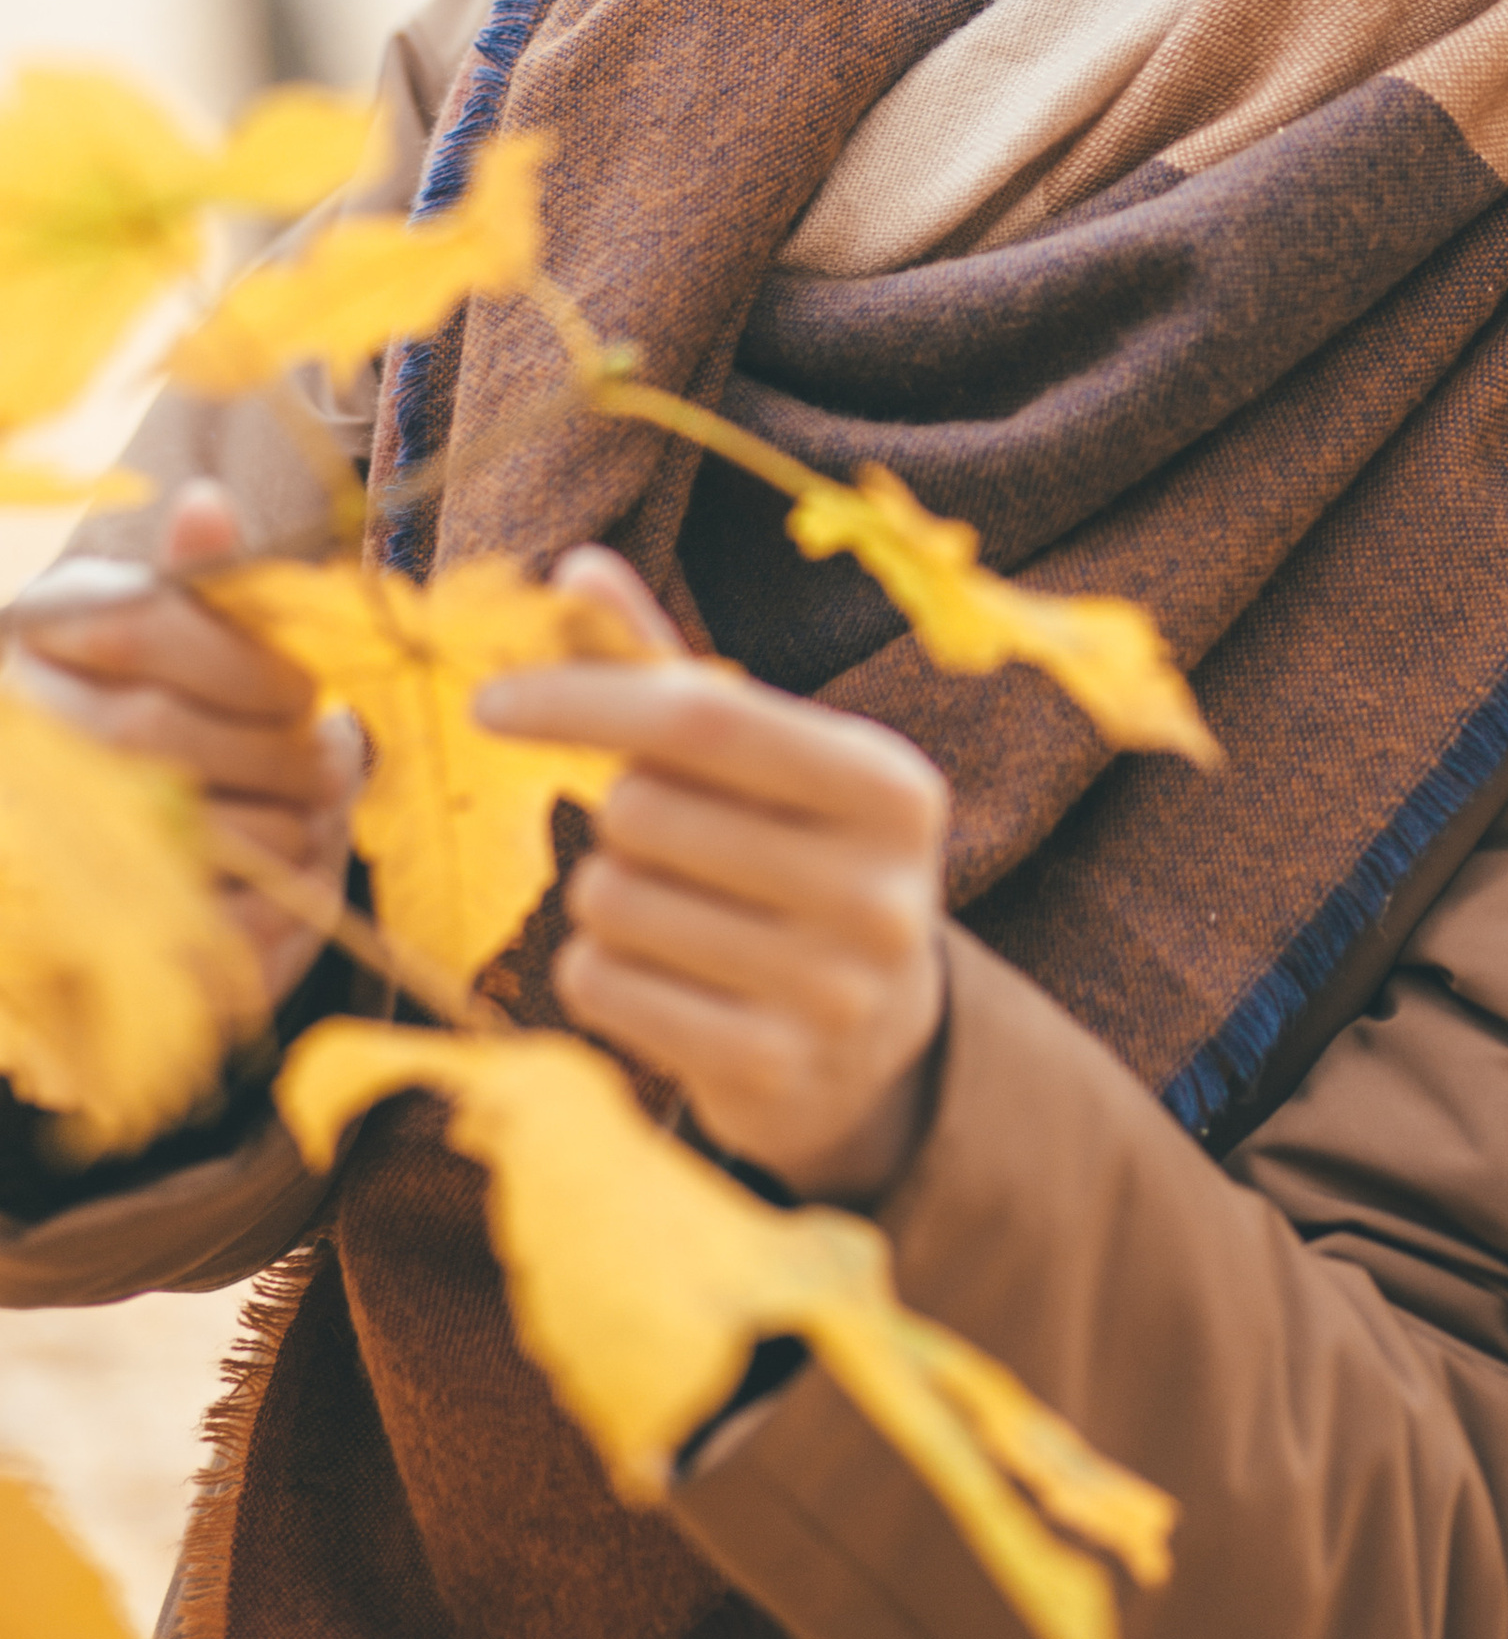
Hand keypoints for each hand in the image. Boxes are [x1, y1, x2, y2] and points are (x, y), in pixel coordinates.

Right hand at [2, 481, 361, 1010]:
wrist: (89, 843)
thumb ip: (195, 581)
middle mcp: (12, 717)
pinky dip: (256, 907)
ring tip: (310, 816)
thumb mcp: (166, 633)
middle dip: (270, 750)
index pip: (137, 626)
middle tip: (333, 763)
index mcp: (35, 630)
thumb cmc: (149, 708)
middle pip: (150, 730)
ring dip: (274, 825)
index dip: (246, 665)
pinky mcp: (66, 922)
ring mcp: (27, 827)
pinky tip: (285, 880)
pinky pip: (171, 918)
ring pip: (156, 821)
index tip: (307, 695)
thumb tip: (206, 505)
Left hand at [477, 549, 949, 1206]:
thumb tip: (576, 568)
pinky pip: (603, 989)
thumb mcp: (765, 762)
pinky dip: (597, 972)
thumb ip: (671, 670)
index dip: (581, 698)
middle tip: (658, 838)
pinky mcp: (771, 1071)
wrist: (878, 1036)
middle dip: (614, 816)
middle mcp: (879, 888)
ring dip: (604, 898)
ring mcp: (833, 990)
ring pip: (612, 903)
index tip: (488, 702)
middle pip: (644, 811)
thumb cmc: (796, 857)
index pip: (702, 717)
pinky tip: (659, 976)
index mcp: (887, 782)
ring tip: (669, 909)